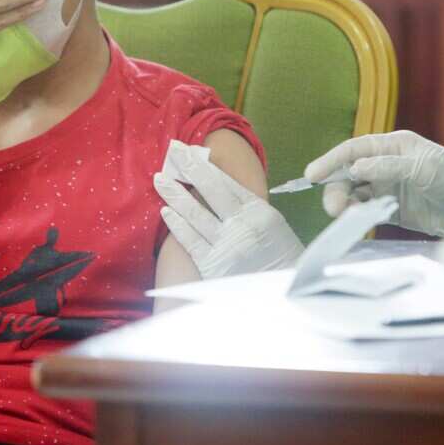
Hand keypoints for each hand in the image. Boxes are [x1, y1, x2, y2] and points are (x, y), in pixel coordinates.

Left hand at [155, 141, 302, 278]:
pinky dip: (178, 224)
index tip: (189, 151)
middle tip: (172, 150)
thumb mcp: (273, 226)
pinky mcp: (213, 266)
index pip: (226, 182)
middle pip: (210, 190)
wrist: (283, 294)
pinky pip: (190, 240)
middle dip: (190, 168)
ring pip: (195, 213)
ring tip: (159, 178)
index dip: (205, 165)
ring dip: (175, 194)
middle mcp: (242, 224)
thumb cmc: (279, 258)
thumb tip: (222, 186)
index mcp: (259, 211)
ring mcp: (226, 245)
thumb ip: (250, 208)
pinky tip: (166, 211)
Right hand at [304, 130, 443, 237]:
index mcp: (394, 146)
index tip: (312, 175)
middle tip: (334, 208)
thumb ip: (389, 166)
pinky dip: (358, 217)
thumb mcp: (425, 167)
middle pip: (349, 174)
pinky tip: (358, 223)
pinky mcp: (394, 211)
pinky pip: (367, 212)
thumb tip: (356, 167)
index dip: (331, 161)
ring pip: (355, 195)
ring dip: (345, 204)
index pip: (354, 149)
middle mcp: (387, 165)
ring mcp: (389, 189)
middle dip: (336, 188)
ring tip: (347, 217)